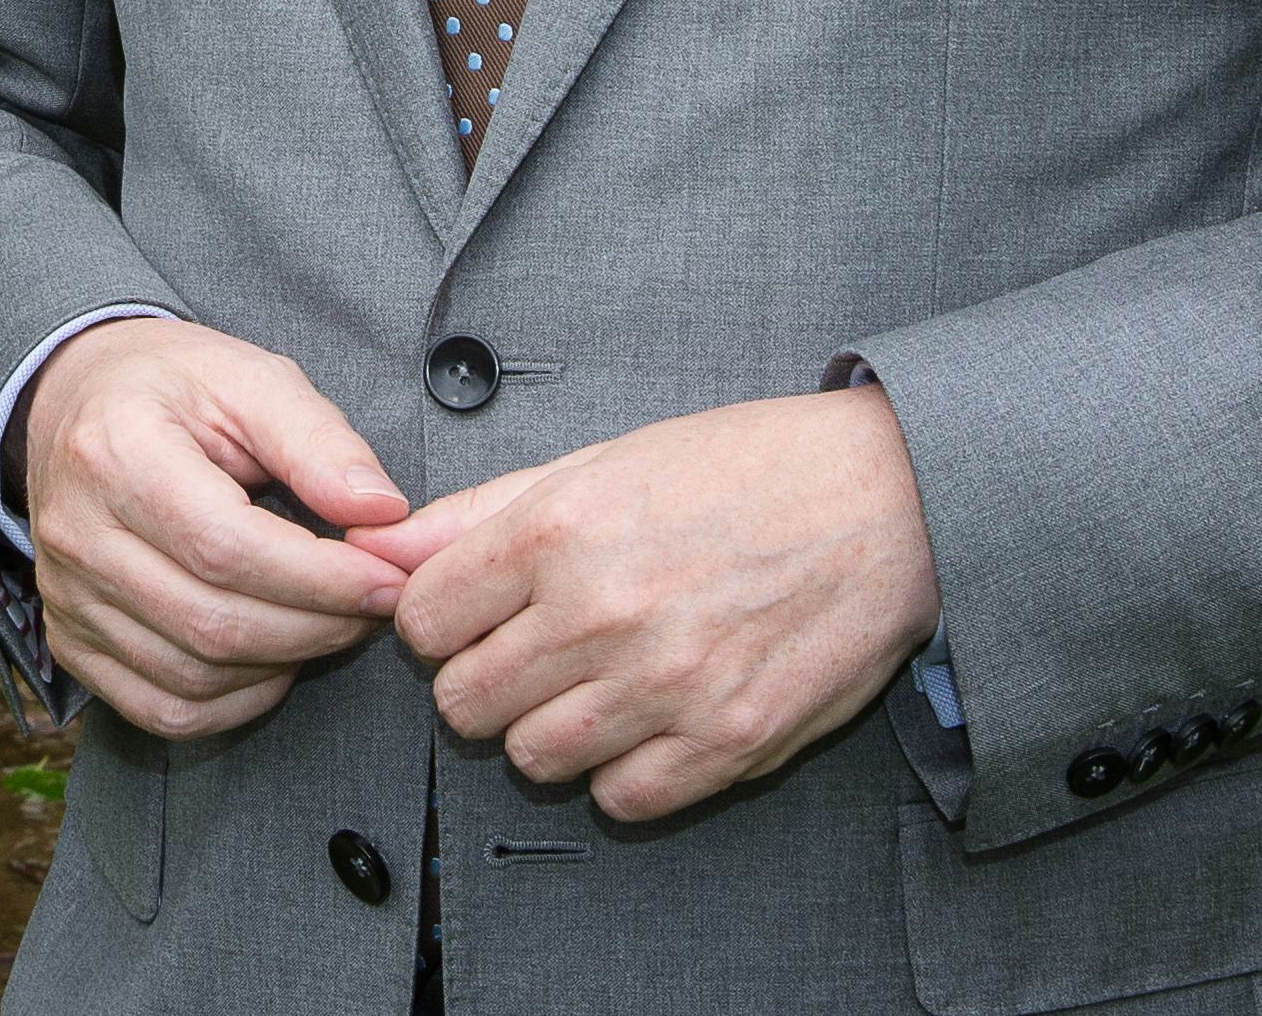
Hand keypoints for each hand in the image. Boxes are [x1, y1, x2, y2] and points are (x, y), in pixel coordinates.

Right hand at [17, 317, 412, 738]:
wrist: (77, 403)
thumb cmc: (174, 389)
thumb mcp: (250, 379)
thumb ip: (319, 442)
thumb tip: (382, 513)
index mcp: (115, 451)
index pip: (224, 547)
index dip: (319, 578)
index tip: (387, 578)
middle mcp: (75, 533)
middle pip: (211, 622)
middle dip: (316, 628)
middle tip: (375, 605)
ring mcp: (65, 596)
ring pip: (193, 677)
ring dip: (283, 665)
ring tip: (330, 622)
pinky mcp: (70, 641)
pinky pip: (164, 709)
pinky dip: (234, 703)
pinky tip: (273, 659)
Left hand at [347, 386, 937, 823]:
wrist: (885, 501)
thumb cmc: (740, 469)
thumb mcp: (598, 462)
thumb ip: (477, 515)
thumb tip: (375, 551)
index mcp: (558, 529)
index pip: (422, 621)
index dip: (439, 621)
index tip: (473, 615)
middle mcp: (602, 612)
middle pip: (465, 702)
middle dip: (483, 680)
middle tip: (531, 652)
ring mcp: (666, 686)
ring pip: (532, 758)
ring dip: (546, 730)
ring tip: (592, 684)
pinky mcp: (728, 744)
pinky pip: (621, 799)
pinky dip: (622, 771)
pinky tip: (647, 719)